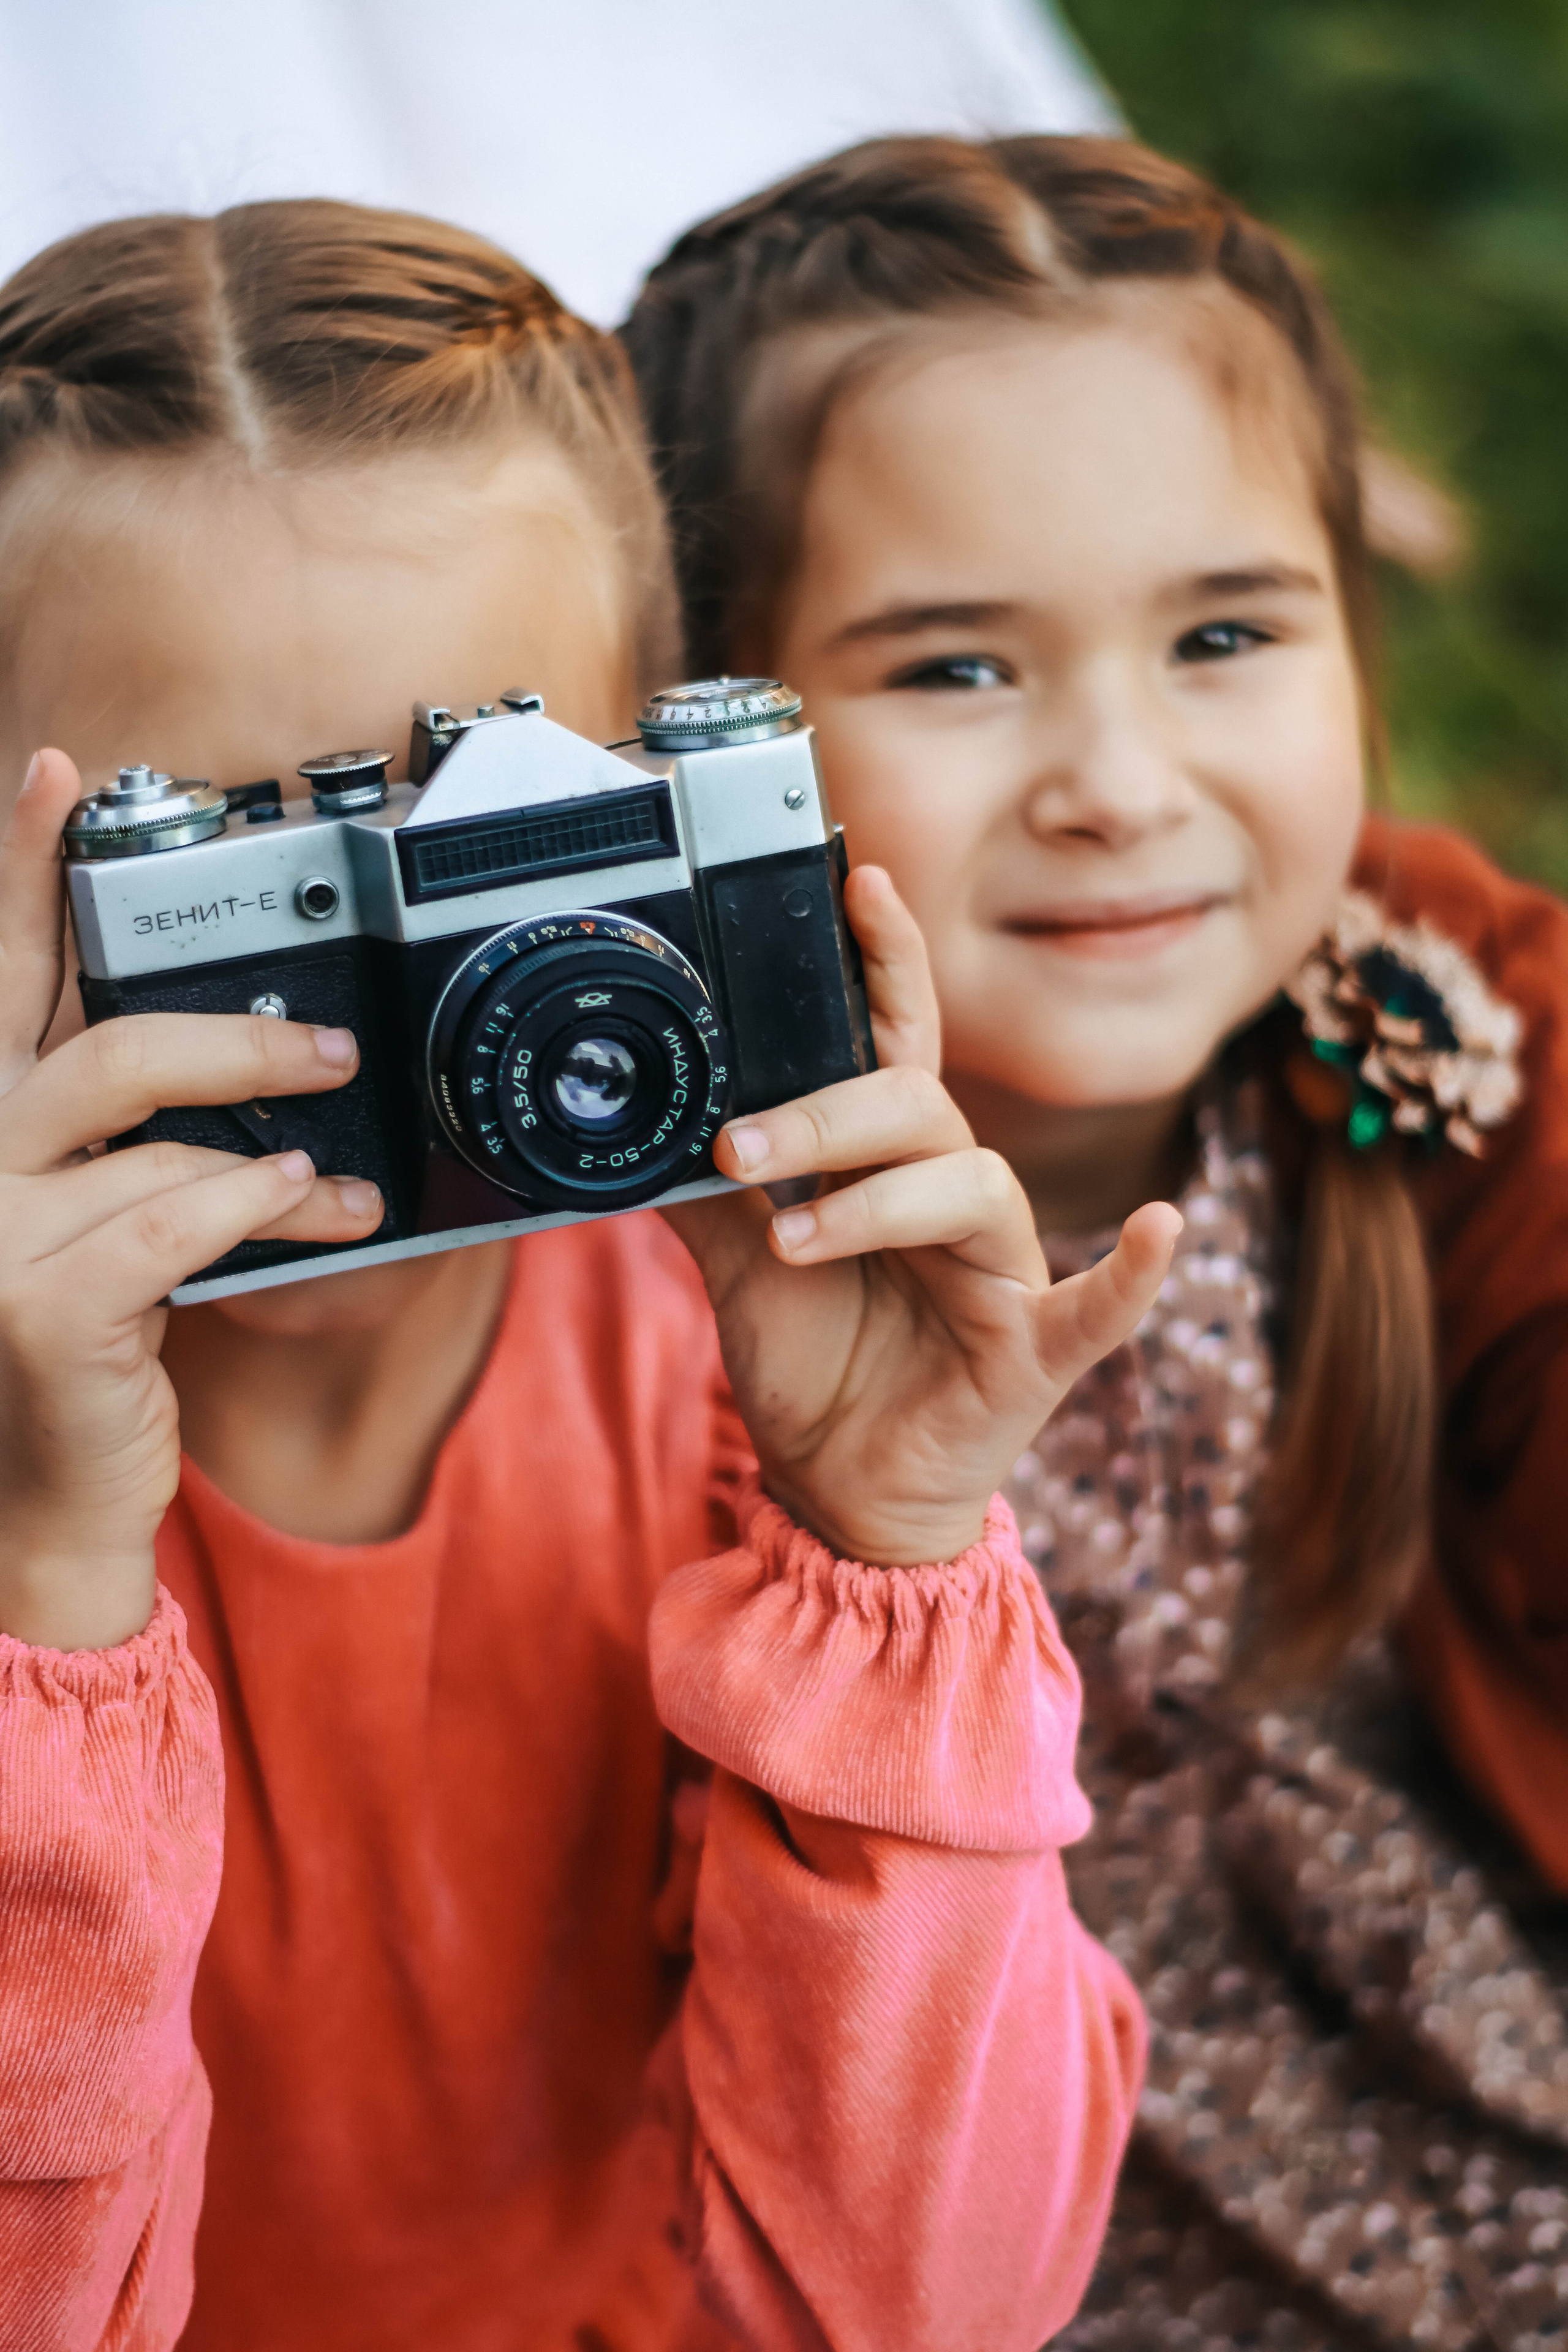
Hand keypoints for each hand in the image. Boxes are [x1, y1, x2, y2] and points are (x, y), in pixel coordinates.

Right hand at [0, 750, 384, 1648]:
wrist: (50, 1494)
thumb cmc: (92, 1342)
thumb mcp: (111, 1216)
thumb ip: (146, 1131)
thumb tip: (267, 1054)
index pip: (2, 973)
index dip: (18, 866)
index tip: (56, 773)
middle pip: (96, 1038)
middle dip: (229, 1031)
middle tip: (329, 1044)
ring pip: (143, 1121)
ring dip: (266, 1125)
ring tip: (343, 1151)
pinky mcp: (42, 1300)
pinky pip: (173, 1214)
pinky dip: (258, 1204)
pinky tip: (316, 1206)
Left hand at [664, 867, 1180, 1567]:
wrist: (836, 1489)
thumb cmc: (811, 1366)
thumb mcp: (739, 1267)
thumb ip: (706, 1194)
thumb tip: (643, 1125)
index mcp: (894, 1165)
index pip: (896, 1044)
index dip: (888, 962)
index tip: (859, 883)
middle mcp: (958, 1197)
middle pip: (917, 1109)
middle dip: (824, 1119)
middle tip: (740, 1153)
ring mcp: (1006, 1269)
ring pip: (970, 1184)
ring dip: (879, 1203)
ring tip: (798, 1241)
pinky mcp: (1038, 1347)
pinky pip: (1102, 1305)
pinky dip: (1134, 1270)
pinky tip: (1160, 1228)